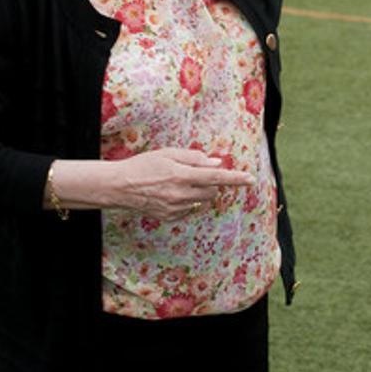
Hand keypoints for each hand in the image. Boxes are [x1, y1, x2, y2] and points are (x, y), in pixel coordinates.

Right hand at [109, 148, 253, 219]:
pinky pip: (191, 209)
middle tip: (197, 173)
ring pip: (203, 201)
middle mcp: (181, 194)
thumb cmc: (143, 165)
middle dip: (212, 182)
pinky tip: (174, 194)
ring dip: (202, 192)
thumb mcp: (168, 153)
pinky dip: (190, 201)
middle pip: (213, 191)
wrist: (120, 187)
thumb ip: (194, 158)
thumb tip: (216, 164)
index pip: (216, 178)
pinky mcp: (170, 217)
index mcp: (182, 175)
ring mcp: (176, 208)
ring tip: (183, 183)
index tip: (251, 179)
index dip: (236, 179)